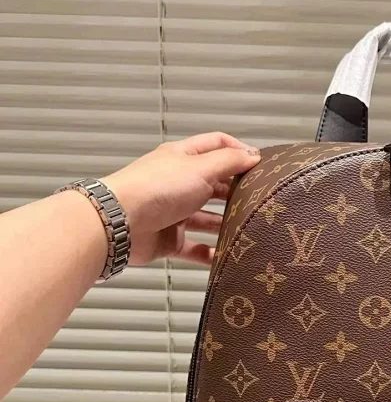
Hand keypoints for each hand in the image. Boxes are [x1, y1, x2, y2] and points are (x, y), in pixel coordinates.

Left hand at [102, 132, 260, 266]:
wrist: (120, 223)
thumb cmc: (156, 188)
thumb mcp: (201, 168)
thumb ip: (230, 162)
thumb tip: (253, 155)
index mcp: (183, 158)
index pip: (216, 145)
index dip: (238, 151)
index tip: (260, 164)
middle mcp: (178, 183)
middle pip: (213, 184)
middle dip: (235, 191)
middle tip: (257, 200)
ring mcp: (173, 212)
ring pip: (205, 219)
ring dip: (225, 224)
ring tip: (246, 230)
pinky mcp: (169, 239)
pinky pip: (194, 248)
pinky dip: (210, 253)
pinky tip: (225, 256)